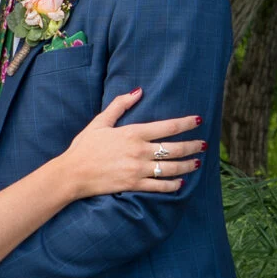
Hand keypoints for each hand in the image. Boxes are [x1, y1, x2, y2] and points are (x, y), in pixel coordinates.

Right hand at [62, 88, 204, 199]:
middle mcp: (139, 151)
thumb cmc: (84, 147)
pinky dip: (173, 185)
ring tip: (197, 162)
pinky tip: (180, 183)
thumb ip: (120, 105)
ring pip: (171, 168)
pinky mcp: (134, 185)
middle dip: (193, 146)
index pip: (167, 127)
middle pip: (175, 148)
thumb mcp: (100, 122)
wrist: (72, 173)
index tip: (198, 121)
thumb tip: (138, 91)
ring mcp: (138, 169)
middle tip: (204, 145)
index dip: (186, 123)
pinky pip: (159, 186)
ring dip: (188, 165)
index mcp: (133, 133)